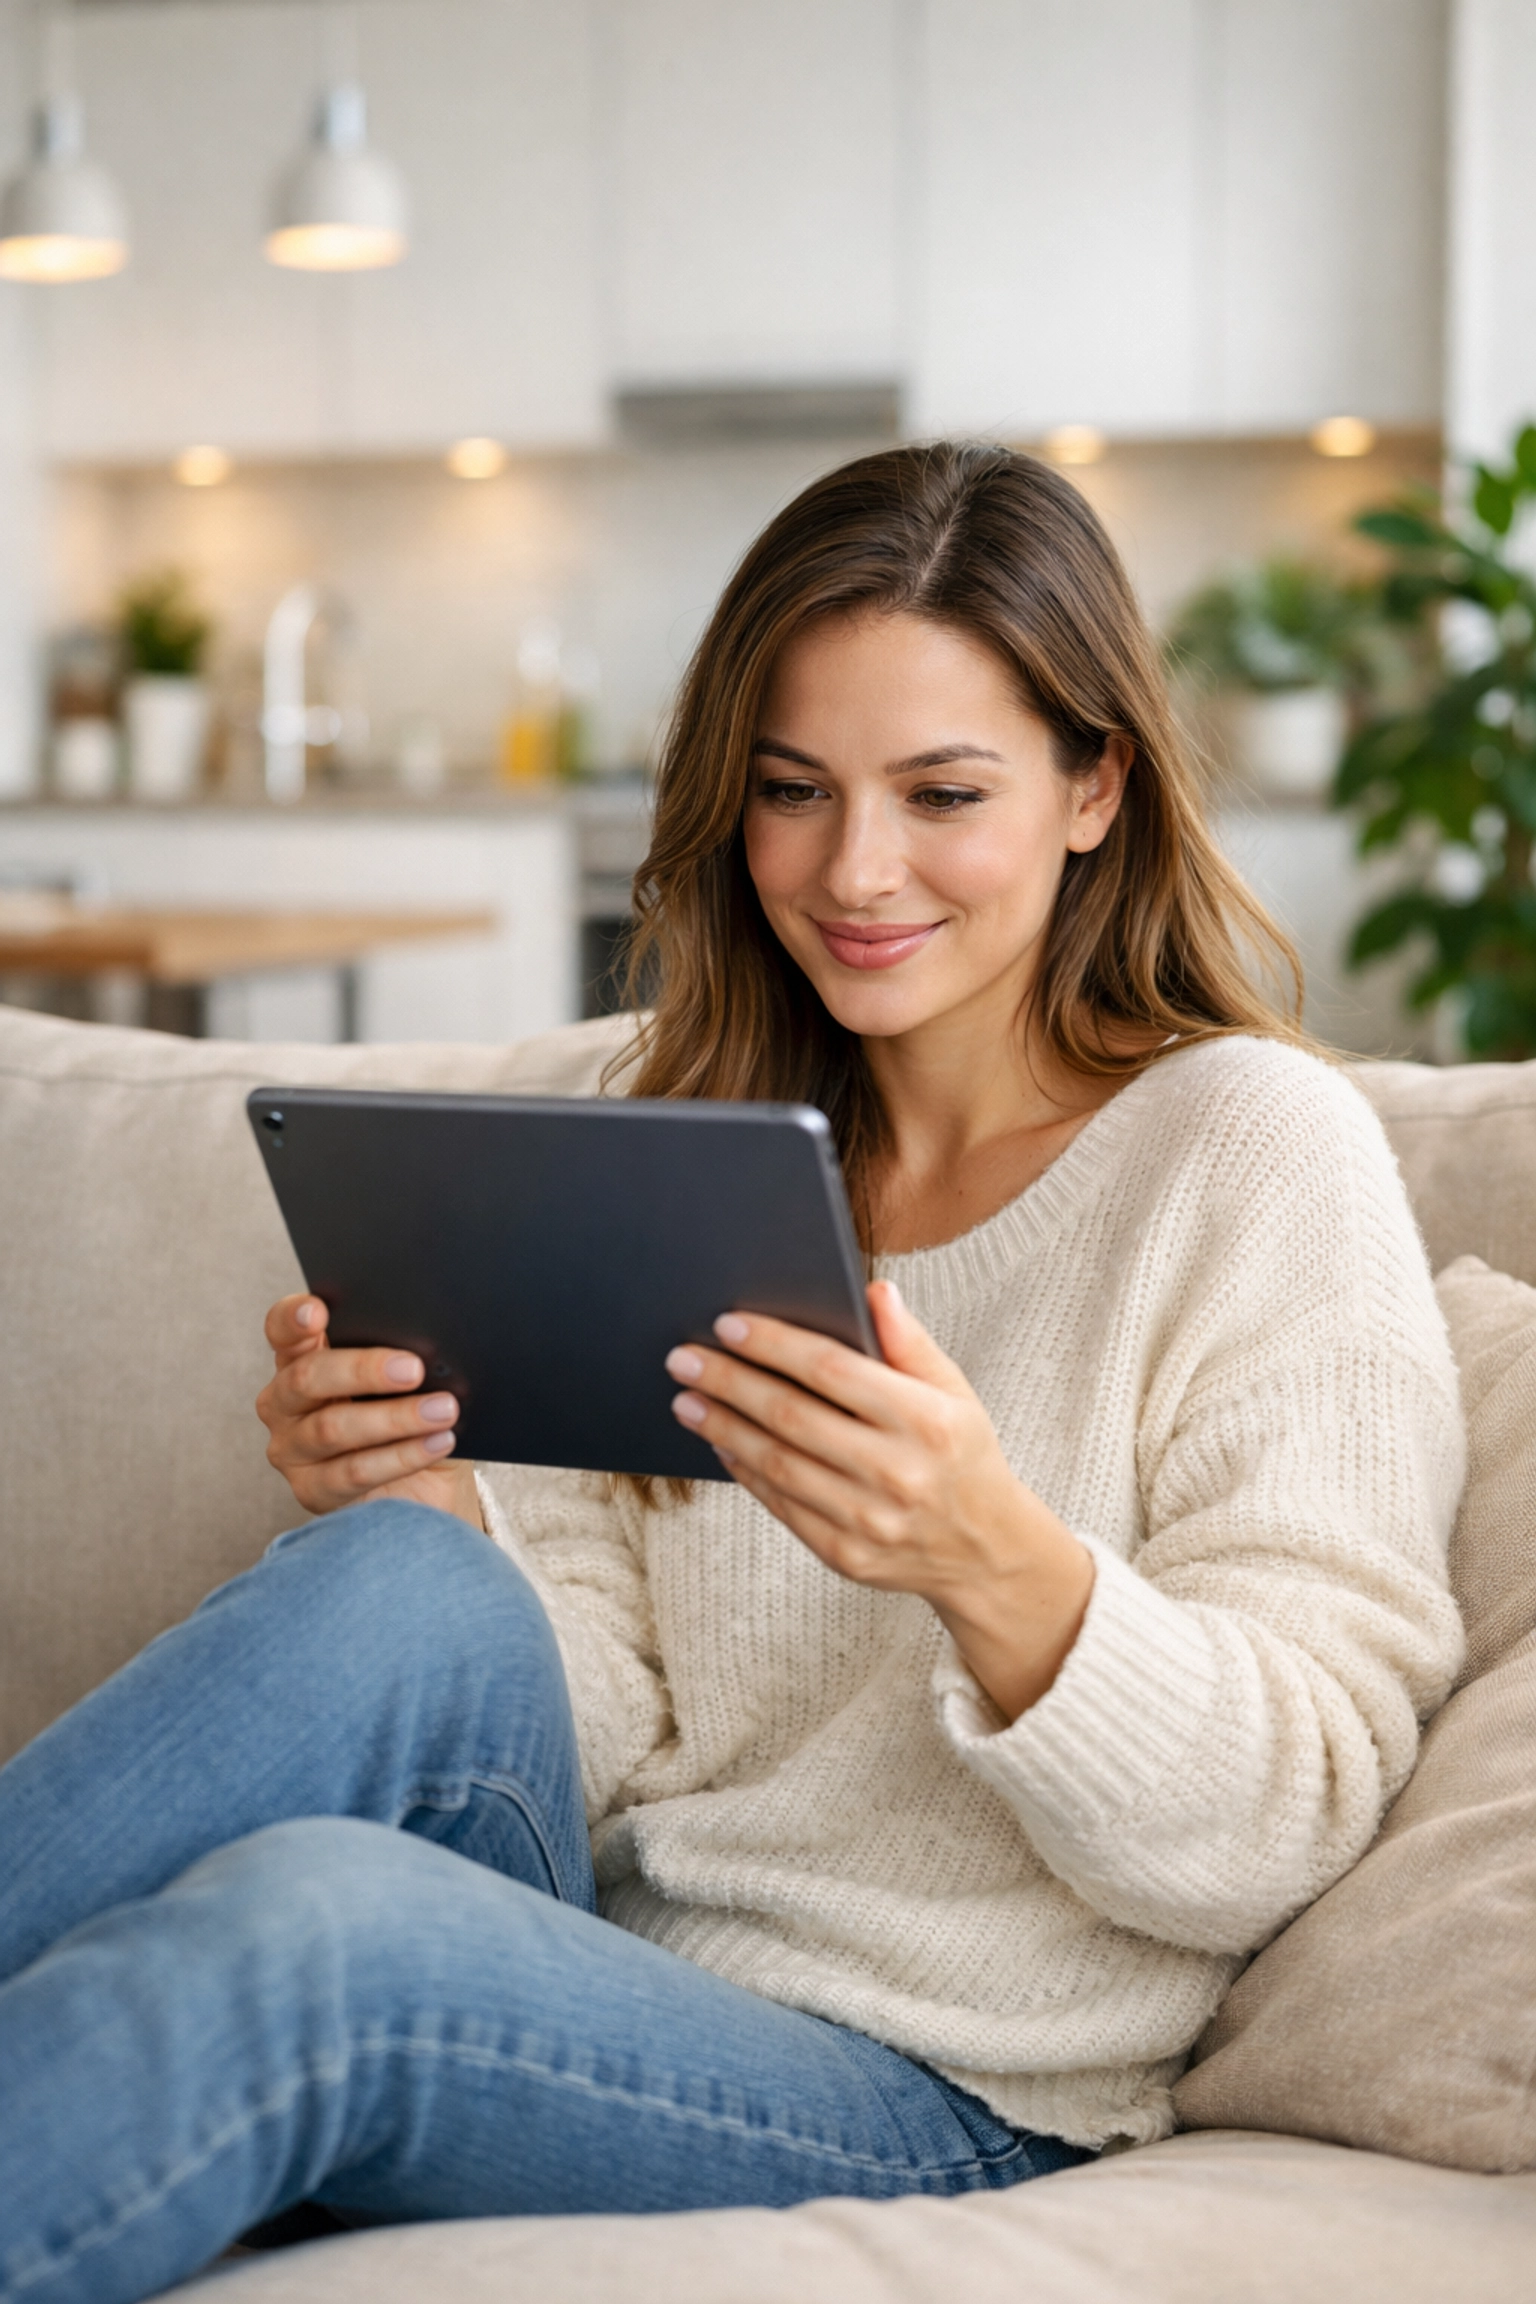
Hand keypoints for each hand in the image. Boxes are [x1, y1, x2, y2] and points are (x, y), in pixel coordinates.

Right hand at [257, 1294, 482, 1526]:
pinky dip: (402, 1456)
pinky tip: (437, 1442)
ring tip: (444, 1410)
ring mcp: (291, 1449)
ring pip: (332, 1428)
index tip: (318, 1311)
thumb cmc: (412, 1419)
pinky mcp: (311, 1490)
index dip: (293, 1318)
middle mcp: (285, 1402)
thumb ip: (403, 1357)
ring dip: (396, 1417)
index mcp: (302, 1359)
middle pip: (307, 1378)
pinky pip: (354, 1472)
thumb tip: (429, 1344)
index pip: (283, 1330)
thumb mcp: (409, 1383)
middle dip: (363, 1369)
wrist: (424, 1486)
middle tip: (414, 1369)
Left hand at [664, 1280, 1092, 1720]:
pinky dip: (745, 1472)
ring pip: (777, 1464)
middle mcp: (898, 1472)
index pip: (832, 1370)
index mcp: (926, 1421)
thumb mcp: (955, 1392)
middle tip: (684, 1358)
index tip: (727, 1324)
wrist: (985, 1551)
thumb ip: (911, 1343)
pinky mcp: (846, 1556)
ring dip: (722, 1428)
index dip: (774, 1344)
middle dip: (729, 1382)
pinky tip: (721, 1443)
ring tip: (687, 1399)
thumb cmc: (962, 1455)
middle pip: (791, 1416)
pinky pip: (781, 1506)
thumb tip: (873, 1291)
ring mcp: (869, 1520)